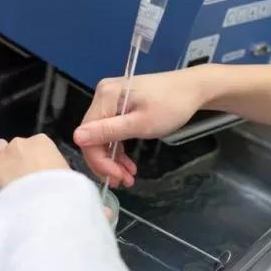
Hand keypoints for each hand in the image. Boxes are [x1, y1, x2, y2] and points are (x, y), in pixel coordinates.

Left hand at [0, 134, 68, 194]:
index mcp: (42, 142)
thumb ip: (57, 169)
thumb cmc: (62, 186)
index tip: (41, 171)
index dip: (38, 158)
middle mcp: (20, 144)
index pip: (38, 144)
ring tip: (7, 177)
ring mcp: (3, 156)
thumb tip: (54, 176)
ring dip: (1, 159)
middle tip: (25, 176)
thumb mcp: (67, 173)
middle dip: (19, 158)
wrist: (44, 201)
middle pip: (17, 146)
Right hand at [74, 69, 207, 186]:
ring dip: (113, 159)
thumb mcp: (141, 123)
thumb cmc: (171, 106)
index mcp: (105, 96)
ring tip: (128, 177)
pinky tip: (128, 164)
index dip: (98, 160)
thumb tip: (76, 137)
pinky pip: (113, 130)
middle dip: (106, 162)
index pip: (88, 134)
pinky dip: (119, 148)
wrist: (194, 89)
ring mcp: (111, 99)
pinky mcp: (121, 104)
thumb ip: (109, 131)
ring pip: (102, 136)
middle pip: (93, 136)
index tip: (115, 177)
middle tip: (123, 181)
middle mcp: (103, 95)